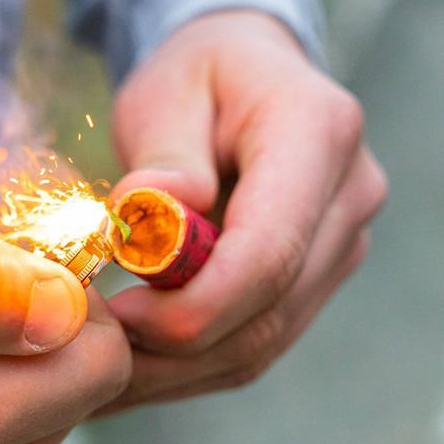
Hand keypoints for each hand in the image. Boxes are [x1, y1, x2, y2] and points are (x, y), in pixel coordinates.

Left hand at [101, 10, 385, 411]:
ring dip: (177, 370)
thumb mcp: (164, 91)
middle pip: (269, 310)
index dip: (195, 304)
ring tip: (103, 369)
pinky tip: (135, 365)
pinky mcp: (318, 279)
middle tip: (93, 352)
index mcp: (318, 132)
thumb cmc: (197, 75)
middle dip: (174, 349)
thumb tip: (154, 209)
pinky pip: (257, 343)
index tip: (120, 316)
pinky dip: (192, 365)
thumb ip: (163, 153)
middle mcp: (350, 196)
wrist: (246, 74)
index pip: (270, 251)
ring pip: (264, 342)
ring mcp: (343, 245)